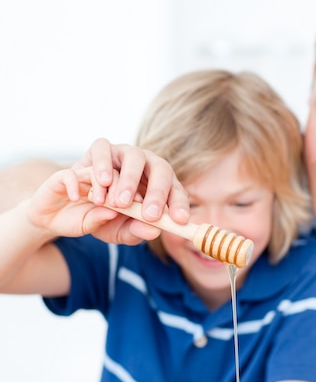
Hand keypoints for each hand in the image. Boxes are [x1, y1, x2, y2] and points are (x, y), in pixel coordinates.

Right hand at [73, 137, 189, 224]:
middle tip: (149, 215)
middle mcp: (143, 166)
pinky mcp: (97, 150)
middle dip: (157, 192)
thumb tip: (153, 231)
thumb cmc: (101, 219)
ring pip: (133, 156)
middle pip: (160, 168)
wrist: (69, 210)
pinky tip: (98, 188)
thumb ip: (135, 231)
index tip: (179, 220)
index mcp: (155, 186)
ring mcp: (122, 154)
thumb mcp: (118, 231)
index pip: (175, 190)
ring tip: (118, 203)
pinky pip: (101, 151)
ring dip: (129, 180)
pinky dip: (100, 167)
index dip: (179, 204)